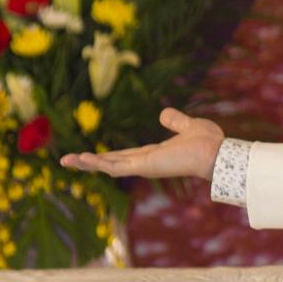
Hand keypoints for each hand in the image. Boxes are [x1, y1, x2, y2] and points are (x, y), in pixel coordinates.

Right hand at [58, 108, 224, 181]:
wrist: (217, 153)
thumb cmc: (208, 142)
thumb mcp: (187, 126)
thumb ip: (174, 121)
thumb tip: (163, 114)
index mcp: (154, 154)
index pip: (125, 156)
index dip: (107, 156)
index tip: (91, 156)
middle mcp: (146, 162)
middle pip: (112, 162)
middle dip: (90, 162)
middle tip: (68, 160)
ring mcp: (144, 166)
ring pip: (109, 166)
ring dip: (87, 163)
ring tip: (65, 160)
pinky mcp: (144, 167)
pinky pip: (115, 167)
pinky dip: (97, 163)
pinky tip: (81, 160)